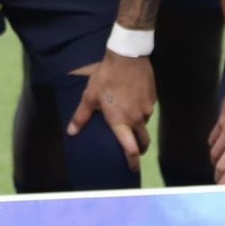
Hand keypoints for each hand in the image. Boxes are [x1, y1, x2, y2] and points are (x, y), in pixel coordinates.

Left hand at [68, 52, 155, 173]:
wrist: (127, 57)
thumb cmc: (106, 77)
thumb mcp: (90, 96)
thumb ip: (82, 116)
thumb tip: (71, 132)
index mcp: (121, 121)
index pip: (130, 148)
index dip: (132, 161)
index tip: (132, 168)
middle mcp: (137, 118)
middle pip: (143, 141)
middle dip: (139, 149)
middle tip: (134, 151)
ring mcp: (147, 109)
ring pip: (145, 125)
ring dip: (139, 128)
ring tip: (130, 123)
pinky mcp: (153, 99)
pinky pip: (148, 111)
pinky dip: (142, 112)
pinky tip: (134, 103)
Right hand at [209, 81, 224, 182]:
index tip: (224, 190)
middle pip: (221, 164)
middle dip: (219, 175)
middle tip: (220, 180)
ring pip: (215, 151)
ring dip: (216, 160)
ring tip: (218, 165)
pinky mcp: (222, 121)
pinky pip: (214, 136)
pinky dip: (213, 144)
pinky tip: (216, 145)